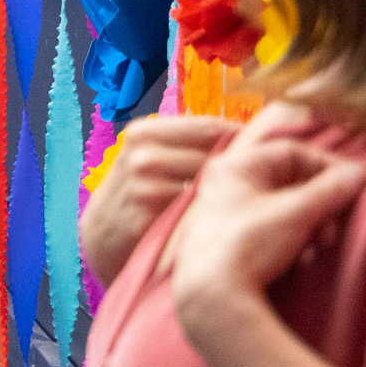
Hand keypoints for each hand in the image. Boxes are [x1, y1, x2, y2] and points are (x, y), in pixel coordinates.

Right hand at [84, 113, 239, 284]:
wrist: (102, 239)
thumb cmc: (140, 195)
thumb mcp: (152, 158)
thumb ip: (189, 143)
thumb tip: (255, 129)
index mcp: (145, 132)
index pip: (212, 127)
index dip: (242, 140)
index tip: (262, 154)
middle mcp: (142, 155)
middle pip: (216, 156)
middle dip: (241, 167)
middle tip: (256, 182)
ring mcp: (143, 186)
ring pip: (211, 183)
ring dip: (230, 192)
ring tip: (238, 202)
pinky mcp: (147, 217)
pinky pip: (197, 210)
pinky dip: (212, 214)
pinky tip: (217, 220)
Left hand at [169, 110, 365, 336]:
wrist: (212, 298)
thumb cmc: (247, 246)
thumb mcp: (297, 213)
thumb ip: (331, 190)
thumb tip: (358, 174)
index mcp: (234, 167)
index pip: (292, 152)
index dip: (327, 166)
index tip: (354, 184)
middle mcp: (225, 184)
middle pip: (289, 181)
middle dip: (320, 203)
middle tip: (335, 223)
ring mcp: (226, 212)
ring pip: (283, 207)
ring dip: (310, 223)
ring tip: (320, 243)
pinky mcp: (230, 239)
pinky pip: (271, 228)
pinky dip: (293, 238)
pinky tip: (303, 257)